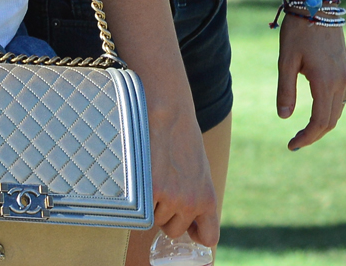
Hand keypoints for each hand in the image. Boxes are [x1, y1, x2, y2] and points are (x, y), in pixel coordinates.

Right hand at [149, 108, 219, 248]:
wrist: (167, 108)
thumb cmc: (181, 133)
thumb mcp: (198, 168)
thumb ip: (194, 193)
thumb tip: (184, 215)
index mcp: (207, 198)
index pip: (208, 237)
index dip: (195, 233)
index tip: (187, 224)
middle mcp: (190, 202)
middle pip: (173, 230)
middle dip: (166, 214)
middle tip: (163, 185)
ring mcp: (169, 198)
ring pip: (153, 218)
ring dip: (150, 202)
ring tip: (153, 172)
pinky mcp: (148, 190)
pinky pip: (139, 208)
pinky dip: (137, 194)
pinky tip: (143, 172)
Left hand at [276, 15, 345, 149]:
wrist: (317, 3)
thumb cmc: (298, 29)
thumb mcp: (286, 59)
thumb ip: (285, 89)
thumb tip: (284, 117)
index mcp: (325, 81)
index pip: (320, 122)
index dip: (306, 137)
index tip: (291, 145)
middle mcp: (340, 81)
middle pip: (331, 120)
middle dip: (314, 134)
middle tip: (295, 141)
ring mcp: (345, 74)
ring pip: (338, 109)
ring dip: (323, 123)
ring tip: (304, 129)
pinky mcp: (345, 67)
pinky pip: (340, 96)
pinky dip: (329, 109)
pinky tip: (316, 108)